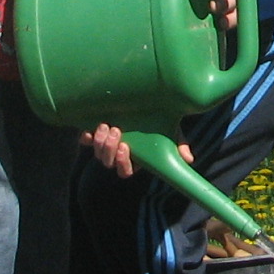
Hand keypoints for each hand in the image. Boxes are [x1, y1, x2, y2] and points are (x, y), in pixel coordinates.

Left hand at [76, 124, 192, 179]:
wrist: (145, 102)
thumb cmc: (160, 121)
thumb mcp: (171, 132)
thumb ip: (178, 145)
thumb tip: (188, 159)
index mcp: (135, 157)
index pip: (125, 171)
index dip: (123, 163)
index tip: (126, 147)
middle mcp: (118, 153)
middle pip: (108, 161)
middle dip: (109, 149)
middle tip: (115, 131)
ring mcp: (106, 143)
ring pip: (97, 152)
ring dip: (99, 142)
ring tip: (105, 126)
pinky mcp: (95, 133)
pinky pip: (85, 141)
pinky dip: (85, 137)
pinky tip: (88, 129)